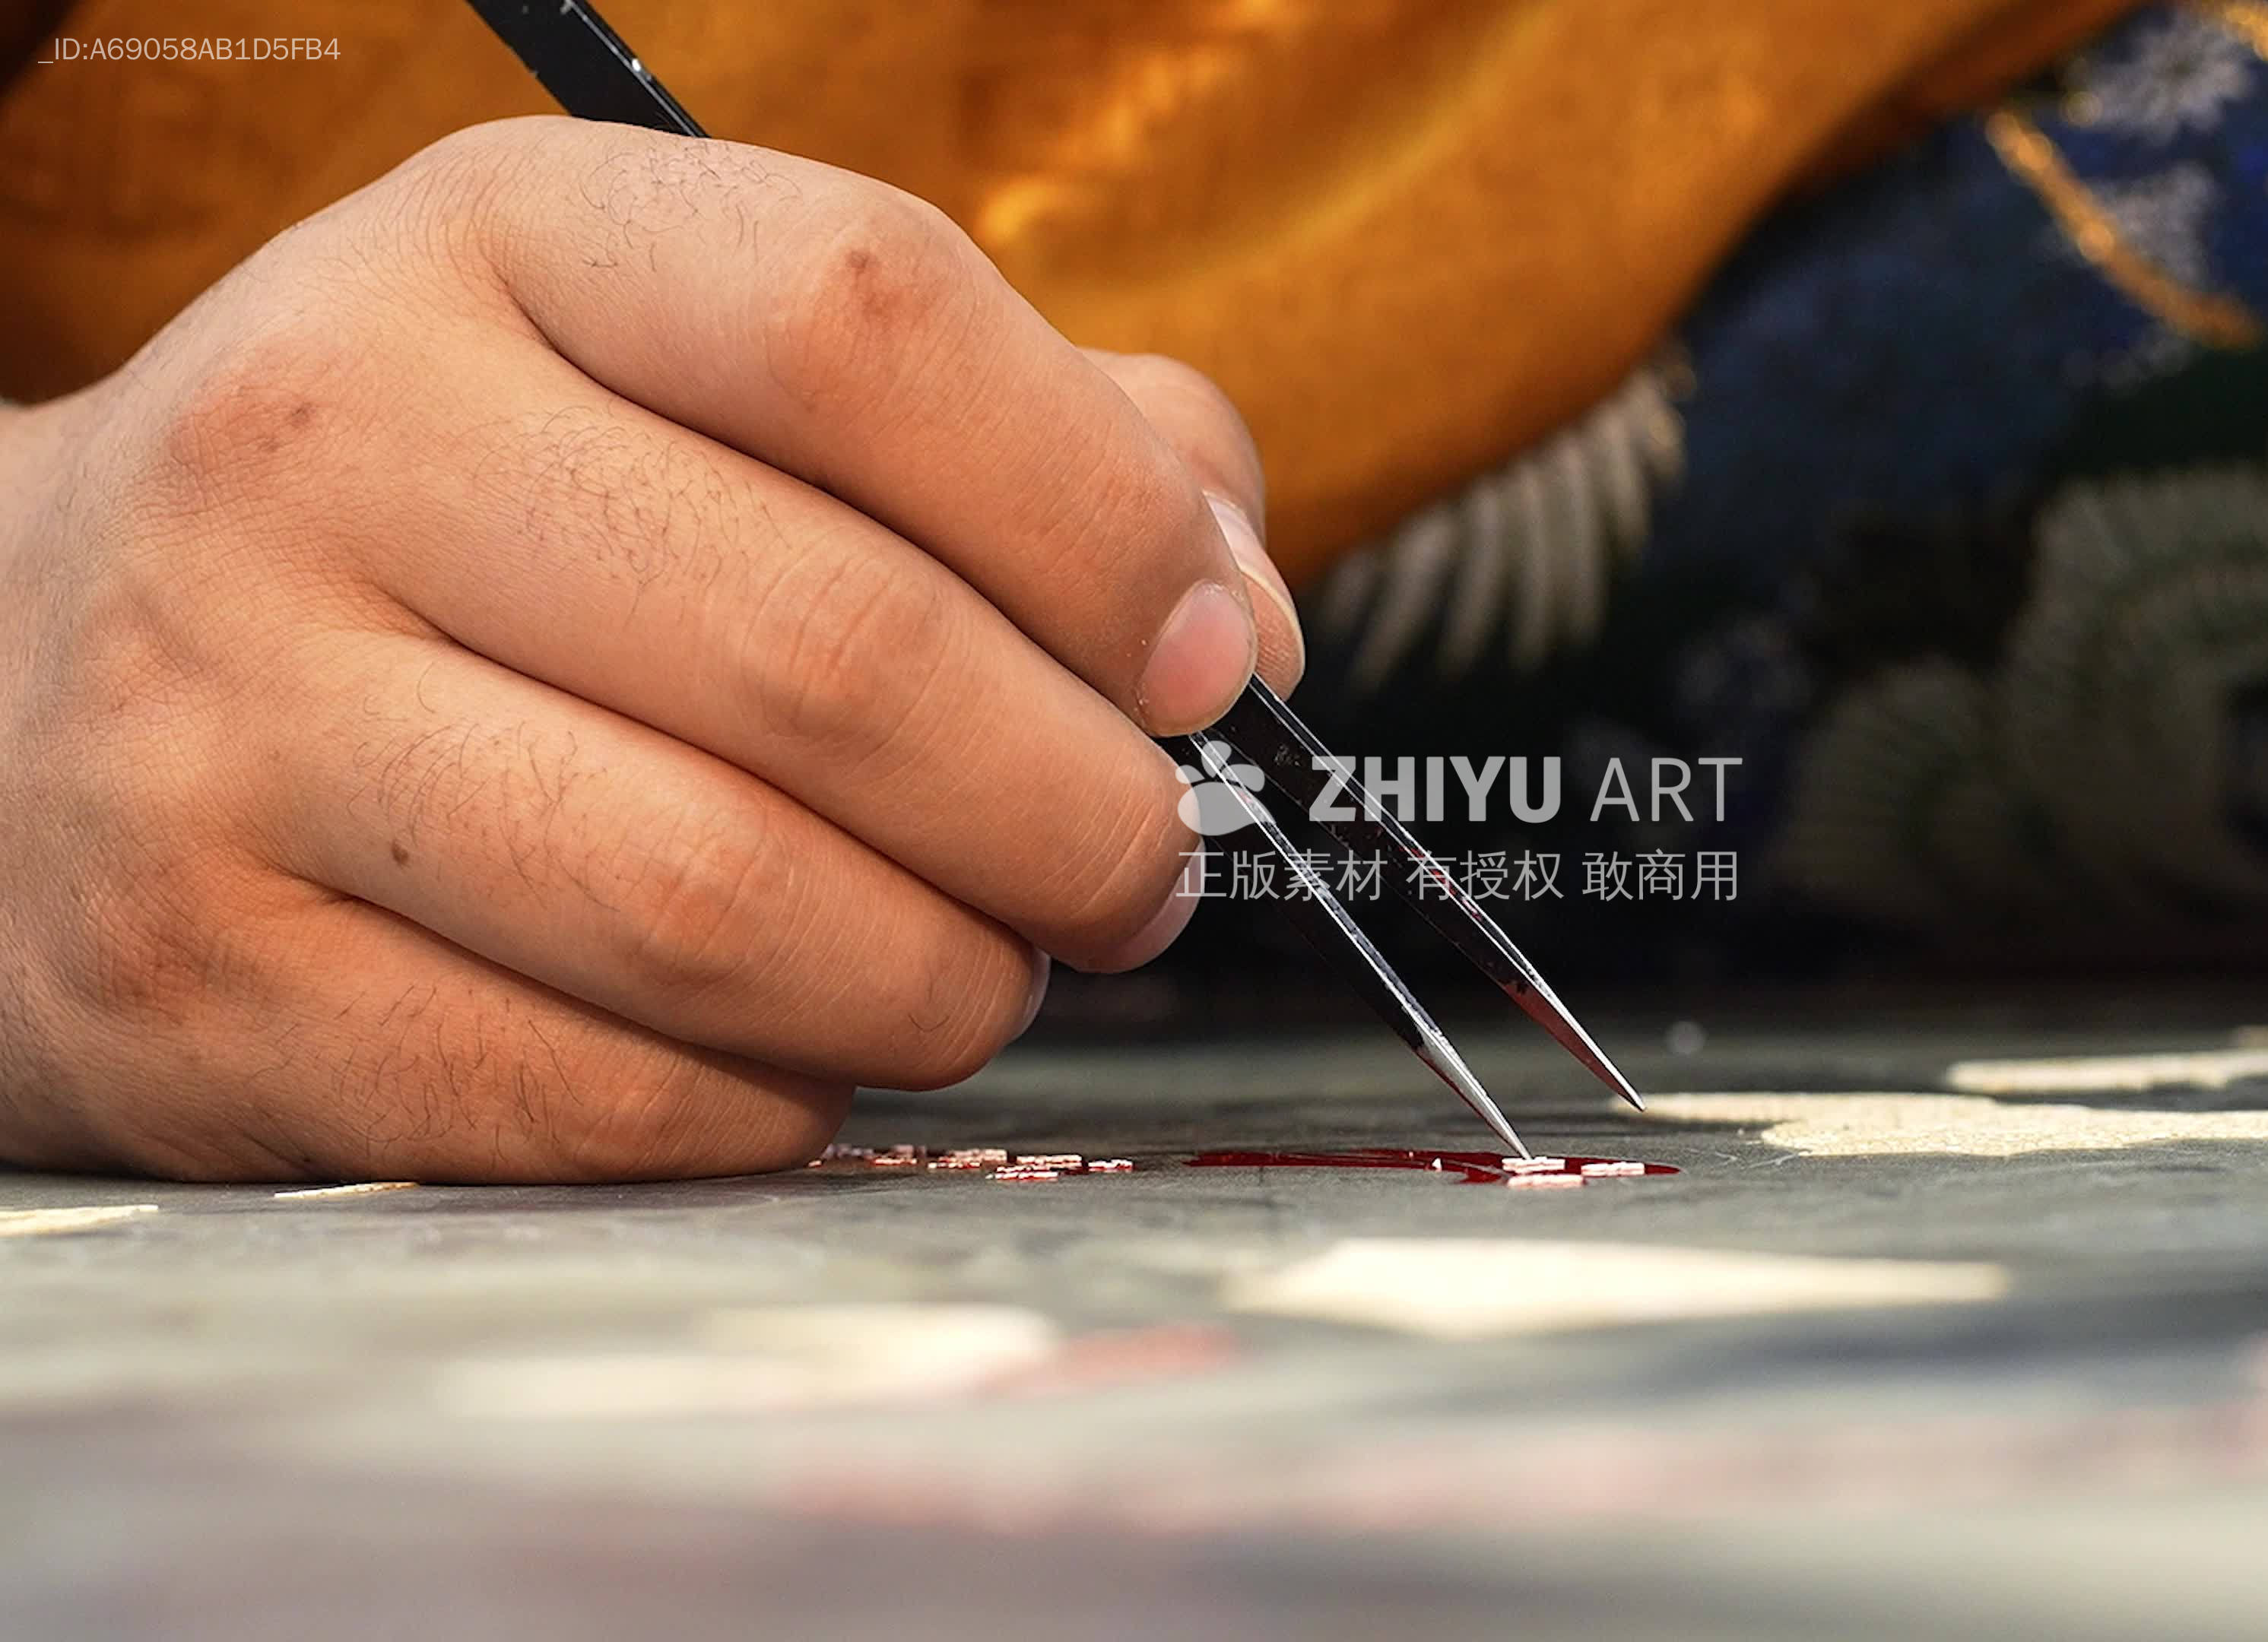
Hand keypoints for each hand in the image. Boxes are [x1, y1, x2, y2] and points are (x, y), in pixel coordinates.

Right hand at [0, 118, 1302, 1182]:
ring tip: (984, 962)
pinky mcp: (212, 982)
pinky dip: (776, 1099)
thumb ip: (1026, 433)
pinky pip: (606, 1094)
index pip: (865, 317)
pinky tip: (798, 1046)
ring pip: (728, 905)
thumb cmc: (471, 532)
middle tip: (1134, 866)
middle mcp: (337, 449)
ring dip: (947, 976)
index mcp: (501, 243)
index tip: (1209, 658)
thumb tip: (1232, 614)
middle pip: (836, 652)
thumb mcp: (700, 377)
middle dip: (1076, 809)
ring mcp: (240, 725)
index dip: (1103, 514)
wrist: (31, 700)